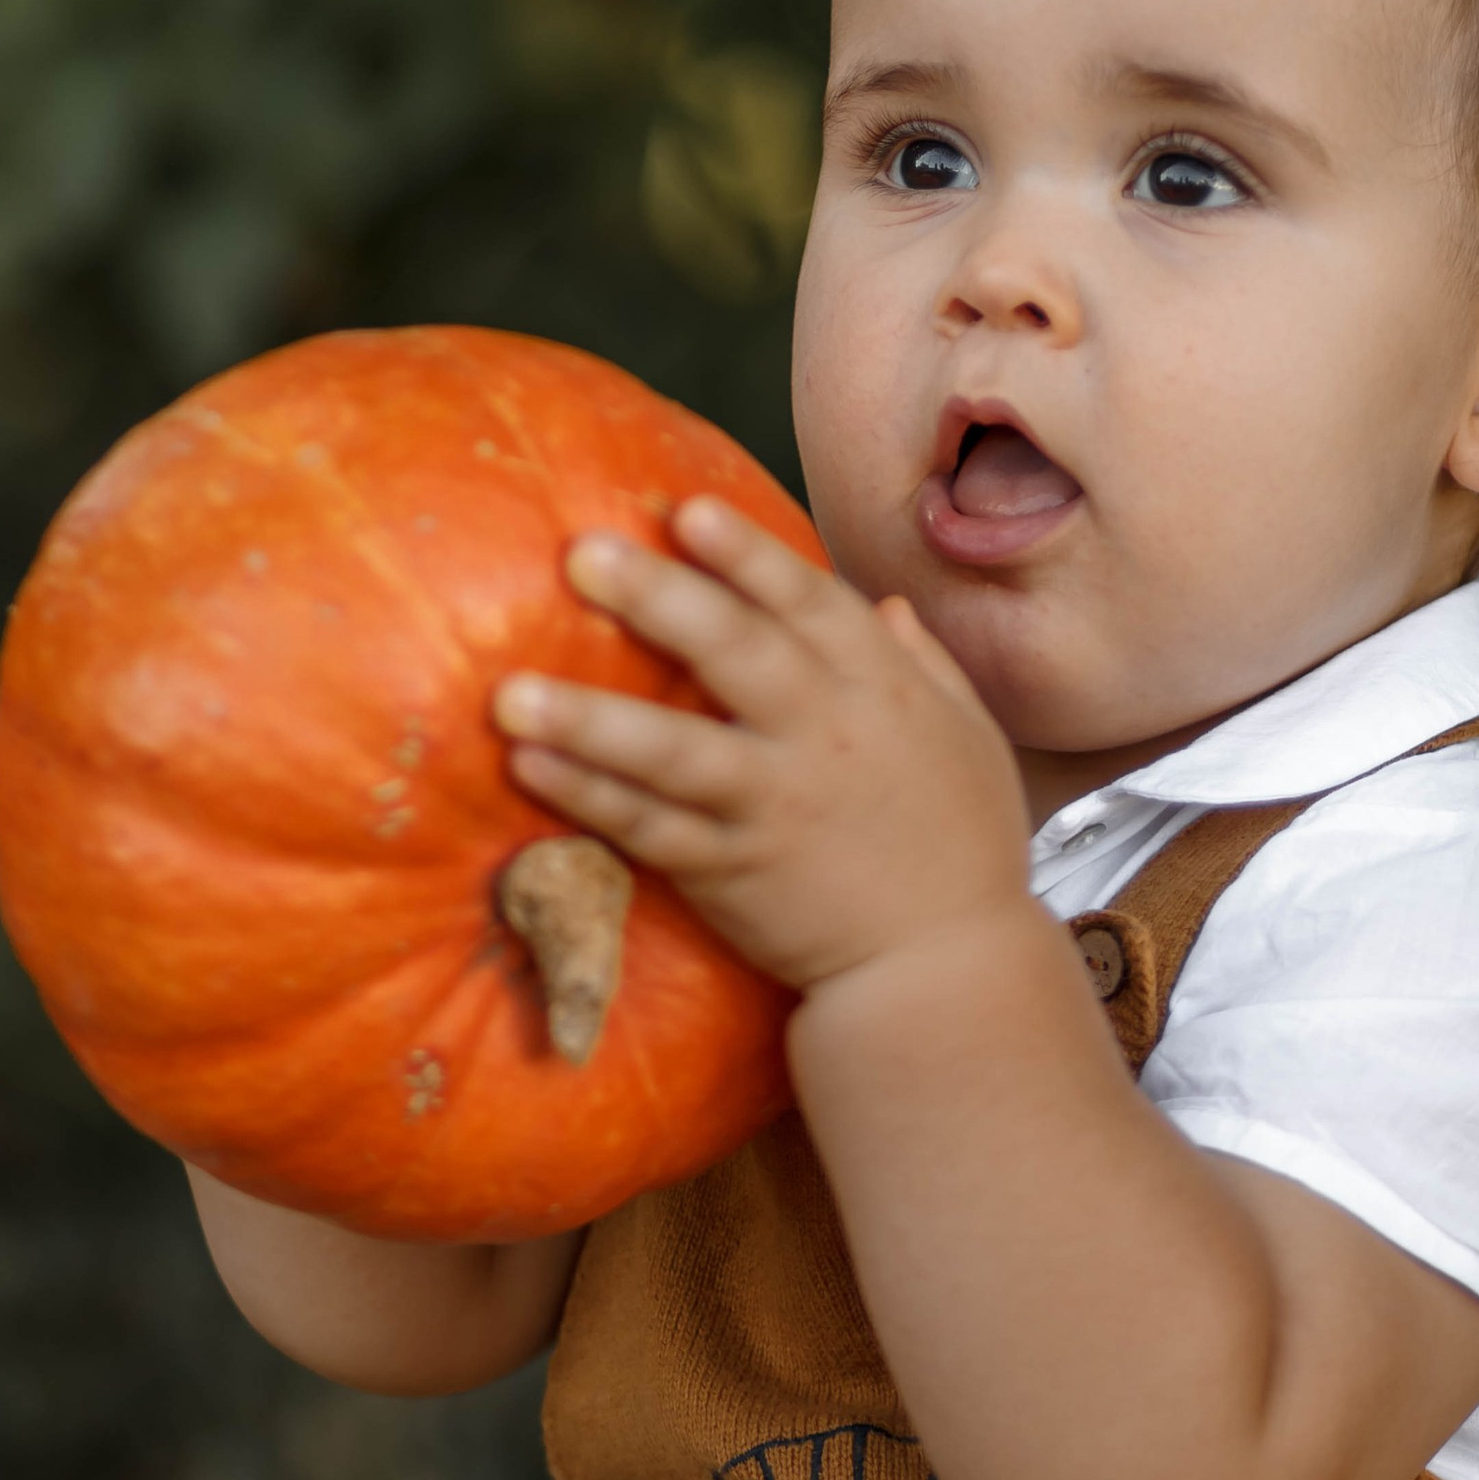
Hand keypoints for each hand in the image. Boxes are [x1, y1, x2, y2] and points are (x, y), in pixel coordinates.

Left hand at [495, 500, 1035, 999]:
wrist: (949, 970)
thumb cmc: (962, 845)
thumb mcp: (968, 738)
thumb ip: (923, 666)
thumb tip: (883, 605)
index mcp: (881, 691)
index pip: (810, 604)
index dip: (748, 555)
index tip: (686, 509)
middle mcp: (824, 738)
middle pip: (735, 655)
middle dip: (660, 600)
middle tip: (581, 554)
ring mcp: (773, 808)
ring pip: (675, 752)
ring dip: (591, 719)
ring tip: (510, 691)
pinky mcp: (733, 873)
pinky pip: (651, 831)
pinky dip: (590, 798)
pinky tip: (530, 766)